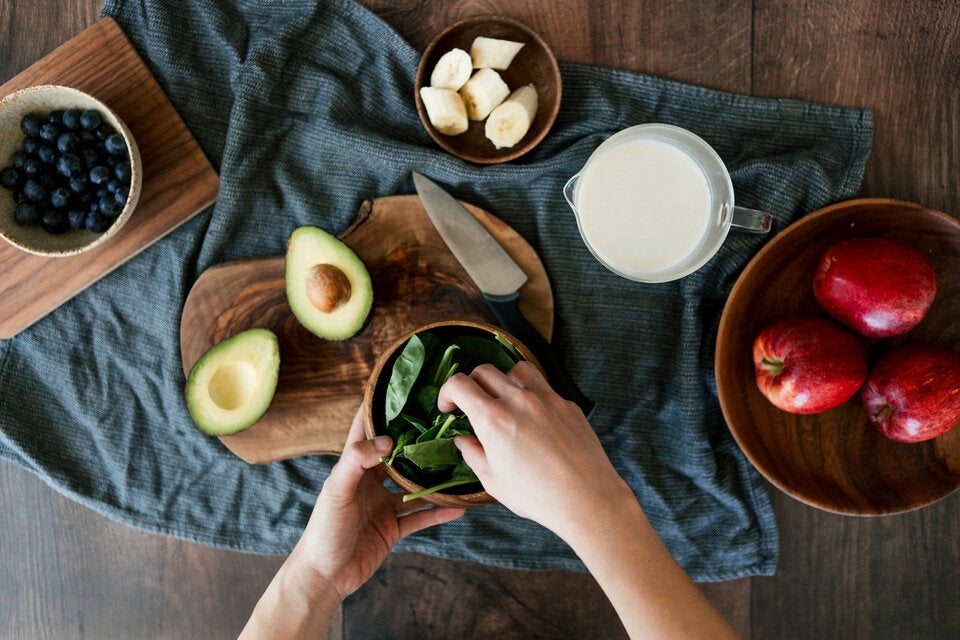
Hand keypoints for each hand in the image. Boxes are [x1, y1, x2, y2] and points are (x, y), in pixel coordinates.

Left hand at [240, 409, 463, 638]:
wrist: (325, 576)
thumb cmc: (323, 530)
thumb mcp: (337, 491)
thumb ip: (356, 462)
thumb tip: (387, 440)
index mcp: (352, 467)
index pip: (365, 431)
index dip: (380, 410)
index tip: (402, 390)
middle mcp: (370, 482)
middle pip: (398, 456)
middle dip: (416, 442)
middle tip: (442, 424)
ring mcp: (383, 505)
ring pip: (414, 486)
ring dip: (433, 478)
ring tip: (458, 464)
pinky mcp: (393, 528)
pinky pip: (420, 517)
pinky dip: (438, 512)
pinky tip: (458, 507)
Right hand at [437, 361, 632, 538]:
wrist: (587, 499)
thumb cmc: (538, 496)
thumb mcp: (492, 480)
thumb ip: (472, 452)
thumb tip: (462, 438)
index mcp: (494, 419)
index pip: (459, 384)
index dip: (447, 392)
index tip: (448, 407)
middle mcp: (519, 400)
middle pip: (484, 371)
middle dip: (471, 385)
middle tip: (472, 406)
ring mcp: (546, 398)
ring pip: (516, 369)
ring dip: (503, 380)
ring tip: (504, 403)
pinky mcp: (567, 404)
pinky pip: (543, 386)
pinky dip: (530, 395)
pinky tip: (533, 419)